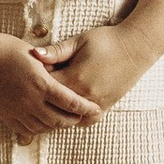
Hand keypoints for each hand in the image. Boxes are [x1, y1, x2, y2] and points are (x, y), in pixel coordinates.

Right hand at [0, 26, 100, 141]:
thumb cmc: (2, 47)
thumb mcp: (31, 53)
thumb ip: (49, 65)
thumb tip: (63, 71)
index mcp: (40, 83)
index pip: (71, 102)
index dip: (85, 107)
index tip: (95, 108)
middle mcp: (29, 101)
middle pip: (59, 119)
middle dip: (73, 119)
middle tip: (81, 116)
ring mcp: (15, 110)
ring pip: (43, 127)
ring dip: (56, 125)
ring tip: (63, 119)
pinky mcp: (3, 114)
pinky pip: (25, 129)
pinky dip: (37, 128)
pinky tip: (41, 122)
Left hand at [40, 20, 156, 111]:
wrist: (136, 48)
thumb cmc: (106, 41)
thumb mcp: (79, 41)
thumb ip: (56, 51)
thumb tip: (34, 54)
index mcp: (75, 78)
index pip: (44, 86)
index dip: (33, 80)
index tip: (28, 74)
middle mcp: (84, 96)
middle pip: (53, 104)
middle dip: (42, 97)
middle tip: (32, 90)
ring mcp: (95, 105)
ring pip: (67, 118)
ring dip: (56, 111)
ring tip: (46, 102)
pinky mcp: (105, 108)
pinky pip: (84, 121)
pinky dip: (73, 117)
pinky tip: (65, 111)